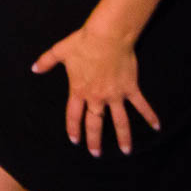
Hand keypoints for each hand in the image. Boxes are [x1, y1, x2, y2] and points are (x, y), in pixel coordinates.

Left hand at [33, 25, 160, 155]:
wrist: (107, 37)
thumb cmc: (82, 43)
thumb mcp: (59, 52)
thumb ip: (45, 62)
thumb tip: (34, 69)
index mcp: (78, 90)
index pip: (74, 115)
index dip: (74, 128)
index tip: (75, 140)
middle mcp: (97, 96)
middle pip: (95, 122)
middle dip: (94, 139)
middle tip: (95, 153)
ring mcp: (115, 94)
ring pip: (120, 121)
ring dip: (123, 137)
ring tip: (125, 151)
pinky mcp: (130, 88)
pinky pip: (141, 105)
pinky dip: (149, 116)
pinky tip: (156, 127)